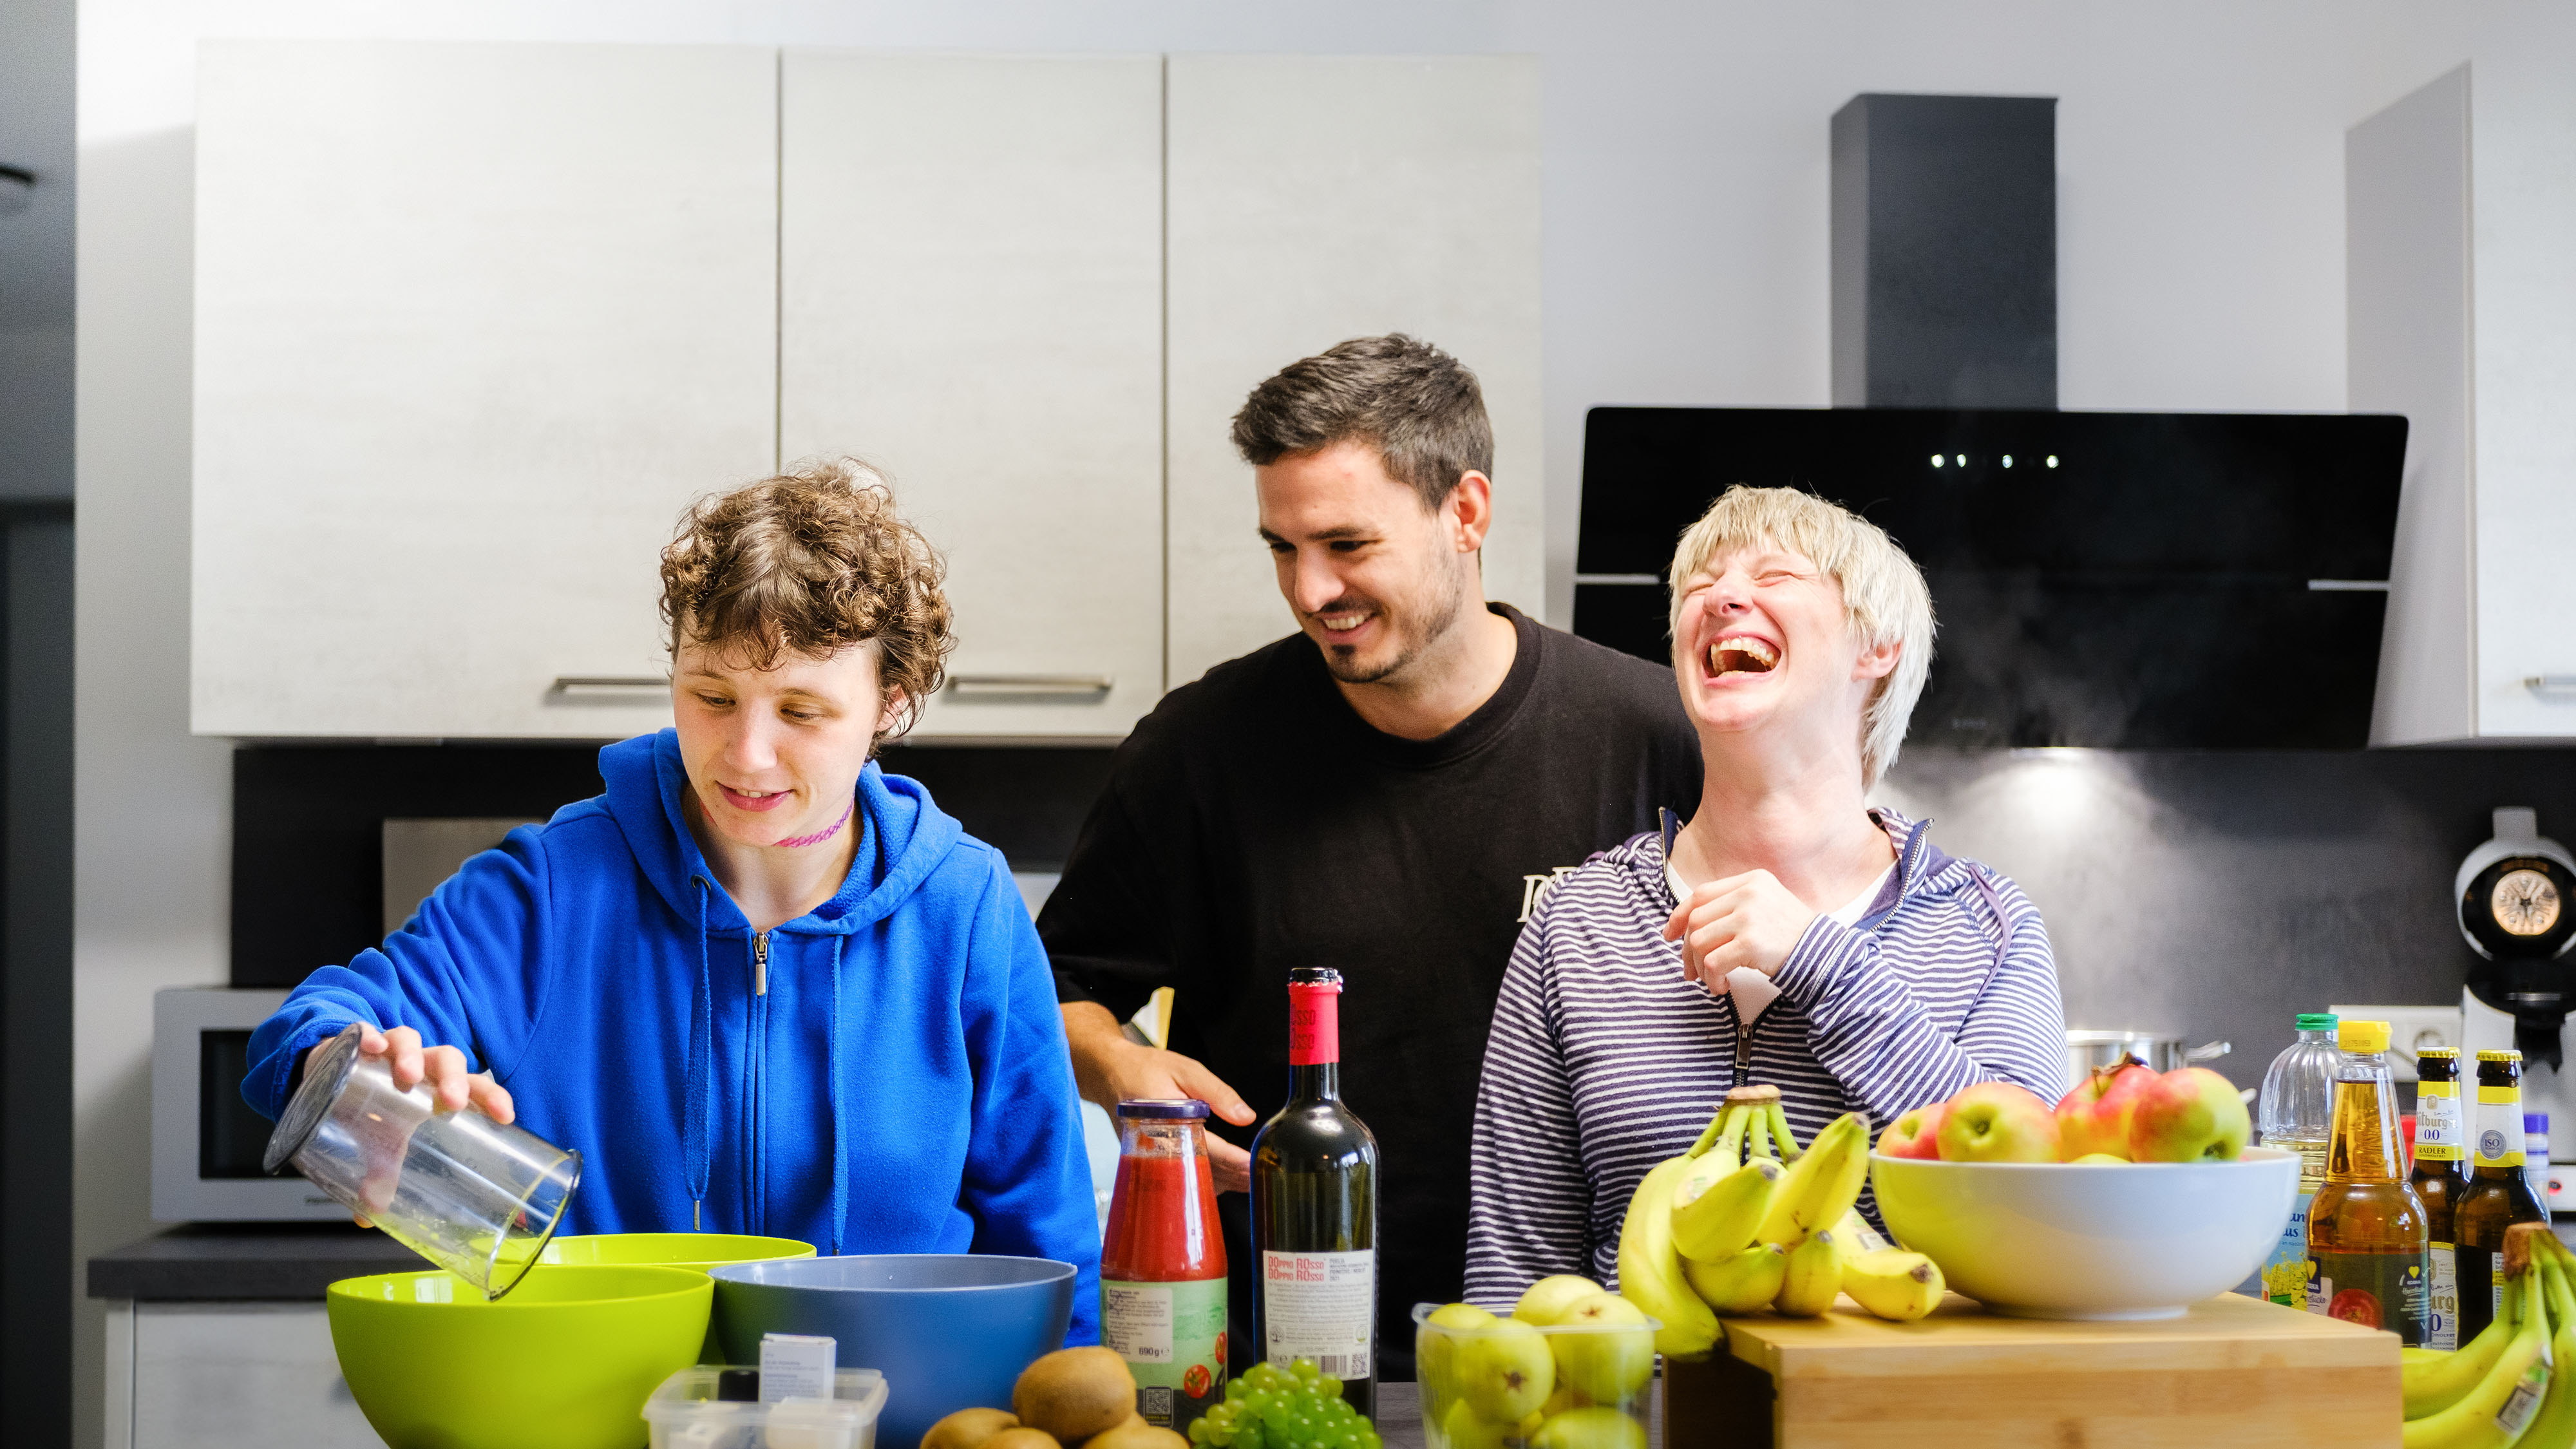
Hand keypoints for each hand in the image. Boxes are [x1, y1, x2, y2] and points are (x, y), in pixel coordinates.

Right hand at [305, 1025, 515, 1226]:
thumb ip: (382, 1172)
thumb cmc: (375, 1106)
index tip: (505, 1116)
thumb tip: (370, 1216)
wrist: (331, 1075)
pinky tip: (370, 1045)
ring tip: (407, 1074)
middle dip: (453, 1078)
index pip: (474, 1087)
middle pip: (448, 1060)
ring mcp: (390, 1049)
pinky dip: (369, 1035)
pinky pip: (366, 1031)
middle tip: (451, 1101)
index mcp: (439, 1086)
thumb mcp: (381, 1141)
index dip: (492, 1097)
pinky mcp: (357, 1041)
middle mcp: (421, 1064)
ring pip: (411, 1041)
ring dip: (412, 1054)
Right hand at [1063, 1003, 1257, 1192]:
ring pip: (1188, 1178)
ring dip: (1217, 1181)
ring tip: (1244, 1183)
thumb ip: (1217, 1093)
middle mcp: (1156, 1145)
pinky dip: (1199, 1179)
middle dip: (1230, 1176)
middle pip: (1199, 1170)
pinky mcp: (1147, 1160)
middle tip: (1255, 1179)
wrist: (1109, 1073)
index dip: (1232, 1159)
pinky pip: (1177, 1176)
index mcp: (1167, 1122)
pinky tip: (1219, 1180)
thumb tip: (1245, 1116)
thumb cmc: (1147, 1068)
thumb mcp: (1187, 1070)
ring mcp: (1149, 1157)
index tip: (1252, 1166)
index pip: (1206, 1148)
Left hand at [1661, 869, 1818, 992]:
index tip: (1670, 934)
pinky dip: (1711, 979)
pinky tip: (1722, 986)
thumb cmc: (1792, 935)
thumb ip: (1732, 905)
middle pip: (1696, 919)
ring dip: (1700, 967)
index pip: (1701, 894)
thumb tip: (1687, 926)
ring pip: (1699, 941)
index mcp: (1751, 881)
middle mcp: (1749, 894)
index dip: (1679, 915)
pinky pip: (1713, 962)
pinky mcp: (1751, 942)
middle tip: (1690, 971)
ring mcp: (1749, 917)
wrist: (1824, 955)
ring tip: (1712, 981)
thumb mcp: (1766, 905)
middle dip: (1687, 950)